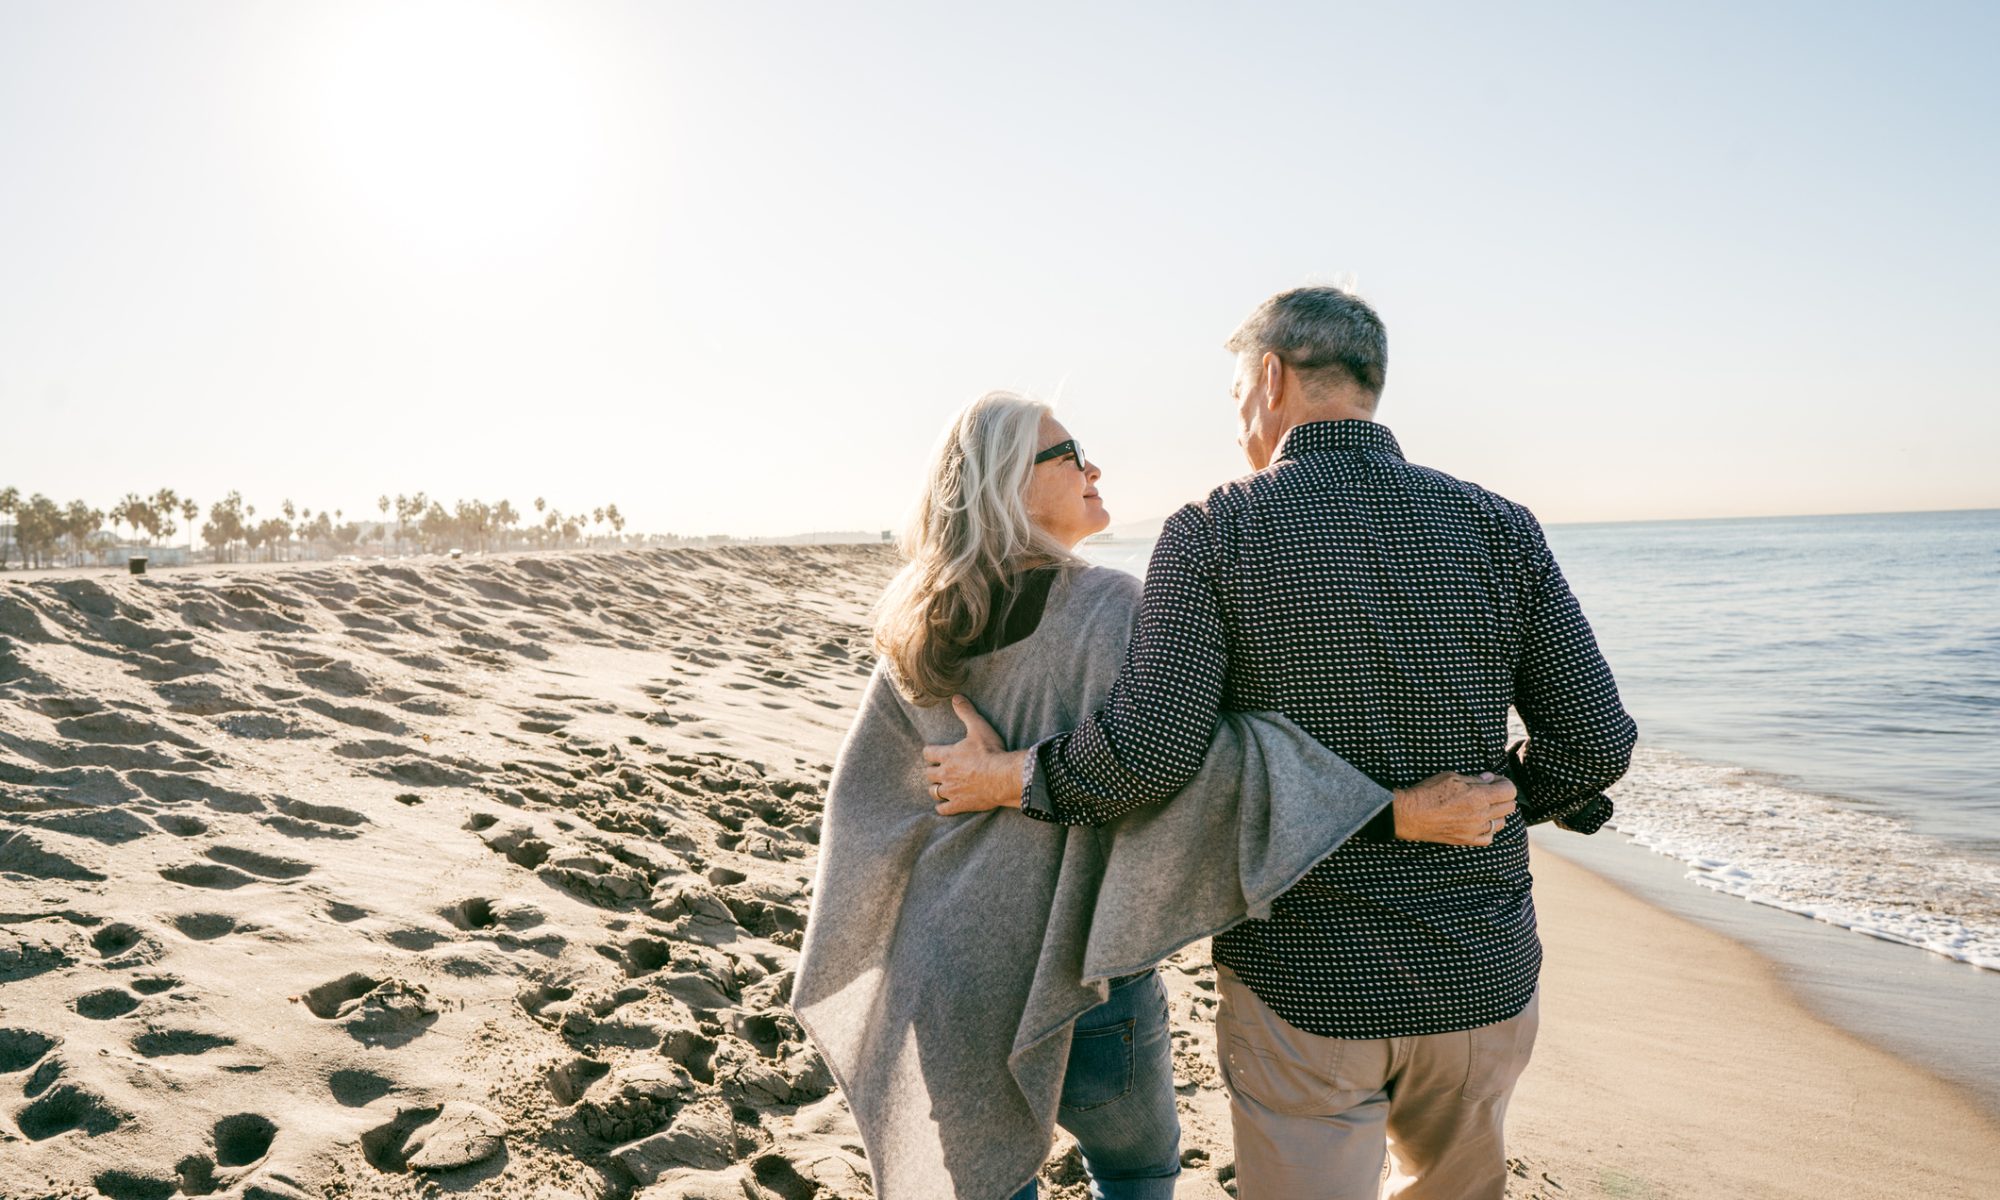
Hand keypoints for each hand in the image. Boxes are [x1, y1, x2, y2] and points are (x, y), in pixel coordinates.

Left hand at [922, 696, 1027, 814]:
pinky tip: (945, 806)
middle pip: (929, 774)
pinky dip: (943, 808)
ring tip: (940, 787)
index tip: (933, 752)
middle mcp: (945, 774)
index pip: (928, 753)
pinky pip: (944, 809)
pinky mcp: (960, 804)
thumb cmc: (991, 751)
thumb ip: (966, 712)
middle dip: (932, 771)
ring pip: (934, 792)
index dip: (930, 752)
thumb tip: (956, 697)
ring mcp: (951, 791)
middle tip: (938, 770)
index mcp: (948, 755)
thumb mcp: (979, 727)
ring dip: (935, 789)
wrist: (1003, 777)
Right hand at [1391, 771, 1517, 845]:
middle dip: (1503, 796)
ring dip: (1497, 813)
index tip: (1495, 780)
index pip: (1509, 791)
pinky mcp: (1467, 840)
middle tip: (1491, 791)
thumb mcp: (1451, 777)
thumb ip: (1474, 779)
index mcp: (1479, 796)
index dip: (1504, 782)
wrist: (1411, 814)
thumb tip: (1489, 779)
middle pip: (1509, 806)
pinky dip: (1488, 829)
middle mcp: (1481, 814)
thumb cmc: (1428, 792)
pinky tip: (1480, 822)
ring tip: (1485, 807)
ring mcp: (1475, 829)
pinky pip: (1488, 838)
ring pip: (1501, 823)